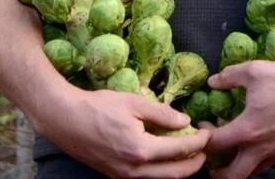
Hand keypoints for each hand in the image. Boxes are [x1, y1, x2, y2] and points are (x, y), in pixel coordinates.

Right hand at [39, 86, 210, 177]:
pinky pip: (148, 177)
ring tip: (190, 151)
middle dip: (195, 162)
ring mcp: (125, 177)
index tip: (208, 132)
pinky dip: (163, 168)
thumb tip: (185, 121)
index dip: (198, 142)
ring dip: (180, 167)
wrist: (66, 120)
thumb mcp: (133, 102)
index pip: (179, 150)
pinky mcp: (118, 176)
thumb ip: (161, 114)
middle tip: (206, 147)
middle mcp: (135, 171)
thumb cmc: (99, 107)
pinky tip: (166, 153)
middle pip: (175, 174)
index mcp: (141, 150)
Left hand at [204, 58, 274, 178]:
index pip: (215, 145)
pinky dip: (258, 158)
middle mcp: (260, 149)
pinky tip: (260, 140)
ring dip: (239, 166)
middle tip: (210, 161)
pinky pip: (269, 162)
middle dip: (217, 172)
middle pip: (232, 176)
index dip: (203, 139)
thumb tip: (212, 81)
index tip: (202, 129)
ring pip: (252, 172)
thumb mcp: (253, 71)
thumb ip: (229, 76)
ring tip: (234, 151)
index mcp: (247, 130)